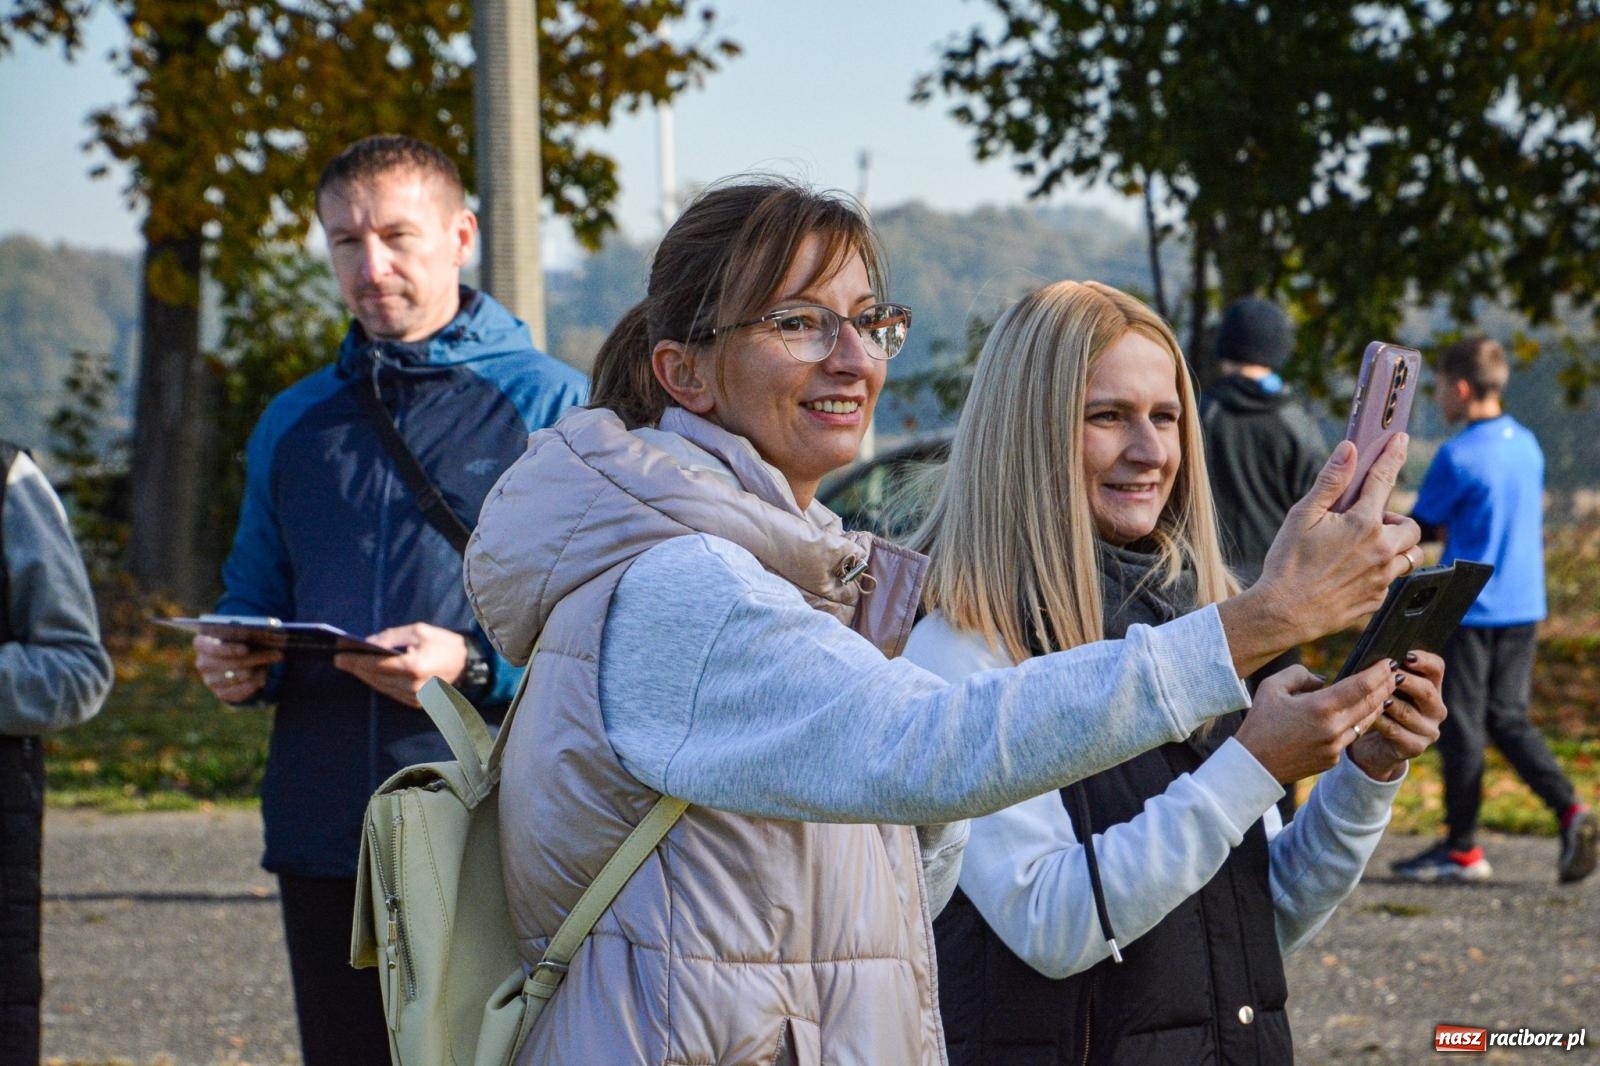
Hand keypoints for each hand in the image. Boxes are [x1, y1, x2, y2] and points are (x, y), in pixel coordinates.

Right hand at [194, 635, 281, 702]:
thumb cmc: (240, 640)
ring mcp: (210, 680)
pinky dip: (254, 684)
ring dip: (258, 670)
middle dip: (257, 658)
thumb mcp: (242, 633)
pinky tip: (264, 677)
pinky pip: (239, 692)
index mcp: (201, 643)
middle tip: (278, 654)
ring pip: (239, 677)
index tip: (245, 649)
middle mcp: (203, 663)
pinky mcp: (220, 693)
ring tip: (272, 663)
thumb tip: (267, 633)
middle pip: (231, 663)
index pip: (212, 648)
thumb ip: (249, 632)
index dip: (228, 649)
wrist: (236, 660)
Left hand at [332, 622, 468, 707]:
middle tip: (339, 659)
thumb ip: (391, 637)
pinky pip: (391, 693)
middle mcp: (413, 686)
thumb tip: (367, 643)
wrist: (470, 664)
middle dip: (355, 668)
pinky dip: (379, 683)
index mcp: (414, 666)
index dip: (354, 660)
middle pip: (375, 677)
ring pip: (381, 687)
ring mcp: (415, 698)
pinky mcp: (417, 704)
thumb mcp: (419, 631)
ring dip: (365, 677)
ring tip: (350, 666)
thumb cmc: (444, 643)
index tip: (338, 655)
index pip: (375, 665)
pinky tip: (369, 675)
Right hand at [1218, 435, 1421, 674]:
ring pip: (1410, 556)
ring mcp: (1383, 577)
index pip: (1384, 480)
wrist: (1283, 612)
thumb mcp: (1302, 516)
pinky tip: (1352, 574)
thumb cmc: (1288, 563)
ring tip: (1365, 550)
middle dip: (1396, 521)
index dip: (1393, 456)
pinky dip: (1381, 572)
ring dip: (1395, 548)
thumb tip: (1349, 450)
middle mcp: (1381, 549)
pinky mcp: (1378, 599)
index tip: (1400, 441)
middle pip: (1411, 526)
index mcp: (1362, 523)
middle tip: (1367, 524)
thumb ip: (1330, 482)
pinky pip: (1393, 580)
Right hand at [1233, 661, 1396, 784]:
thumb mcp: (1272, 687)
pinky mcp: (1333, 760)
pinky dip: (1359, 722)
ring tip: (1386, 691)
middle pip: (1372, 703)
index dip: (1379, 672)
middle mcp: (1333, 728)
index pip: (1361, 685)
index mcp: (1319, 707)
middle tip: (1396, 674)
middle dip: (1386, 686)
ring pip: (1367, 721)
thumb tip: (1323, 680)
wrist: (1254, 766)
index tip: (1389, 662)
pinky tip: (1361, 713)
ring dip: (1378, 704)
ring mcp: (1336, 747)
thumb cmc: (1259, 723)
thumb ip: (1300, 675)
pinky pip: (1352, 736)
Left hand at [1348, 650, 1447, 781]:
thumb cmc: (1379, 708)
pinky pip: (1395, 731)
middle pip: (1426, 690)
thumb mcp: (1385, 689)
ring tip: (1373, 694)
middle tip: (1389, 674)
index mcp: (1432, 688)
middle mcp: (1436, 709)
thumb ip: (1387, 674)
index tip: (1406, 655)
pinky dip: (1380, 721)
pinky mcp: (1415, 747)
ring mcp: (1428, 730)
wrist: (1374, 746)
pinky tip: (1369, 715)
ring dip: (1388, 702)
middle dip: (1406, 681)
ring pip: (1407, 712)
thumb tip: (1378, 659)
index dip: (1424, 660)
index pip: (1437, 668)